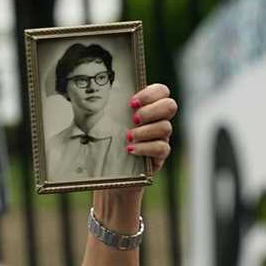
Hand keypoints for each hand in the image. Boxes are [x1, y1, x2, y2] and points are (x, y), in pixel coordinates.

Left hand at [96, 83, 176, 225]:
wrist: (112, 174)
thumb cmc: (109, 145)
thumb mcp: (107, 124)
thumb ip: (112, 109)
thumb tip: (95, 97)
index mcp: (148, 107)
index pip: (162, 91)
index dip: (150, 93)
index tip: (131, 103)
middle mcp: (159, 120)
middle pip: (170, 106)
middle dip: (151, 110)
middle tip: (134, 119)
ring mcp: (162, 138)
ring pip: (165, 127)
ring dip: (145, 131)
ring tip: (128, 137)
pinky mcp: (160, 156)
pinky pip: (162, 148)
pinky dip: (145, 148)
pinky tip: (130, 149)